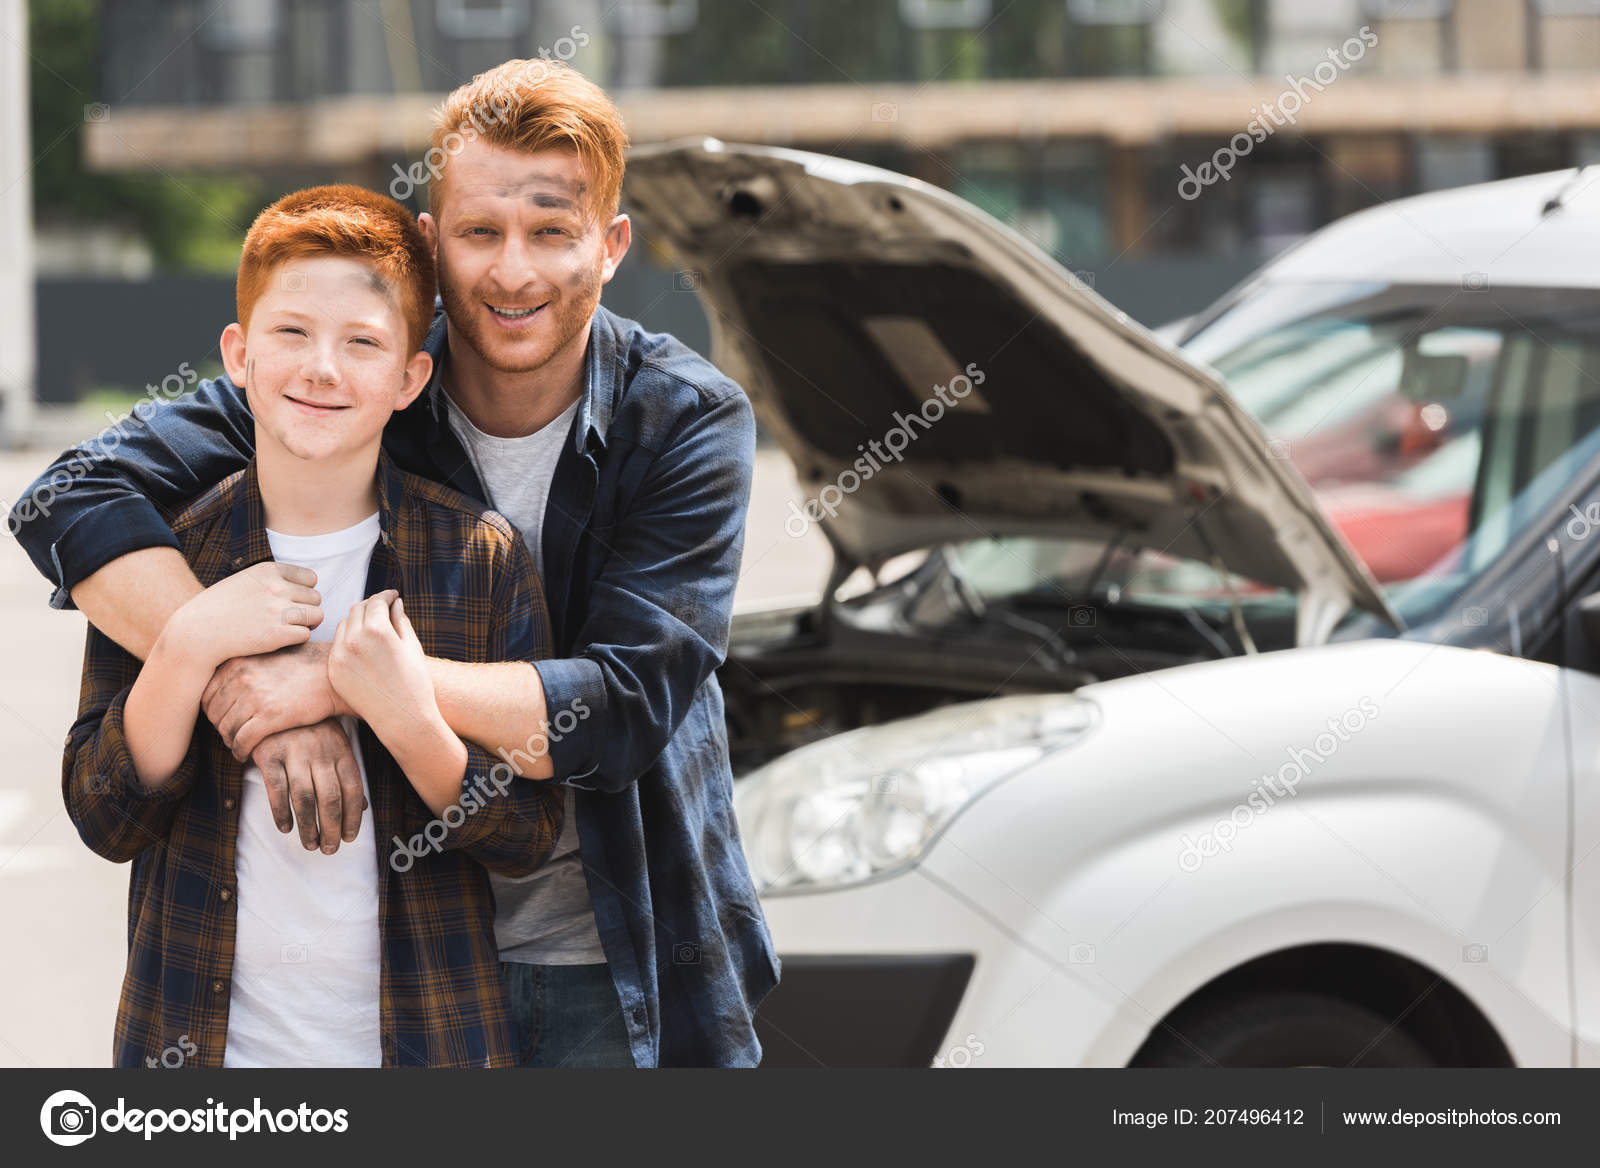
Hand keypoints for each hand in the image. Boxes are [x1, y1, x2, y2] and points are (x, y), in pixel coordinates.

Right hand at [166, 562, 321, 670]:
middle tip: (287, 619)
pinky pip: (306, 635)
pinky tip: (280, 640)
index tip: (290, 602)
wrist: (197, 632)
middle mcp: (276, 588)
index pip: (311, 579)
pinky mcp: (277, 634)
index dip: (304, 592)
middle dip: (306, 609)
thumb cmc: (220, 608)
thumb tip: (307, 584)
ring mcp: (278, 611)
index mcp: (269, 570)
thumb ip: (273, 579)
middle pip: (316, 598)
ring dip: (306, 624)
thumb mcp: (245, 581)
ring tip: (287, 629)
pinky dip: (297, 639)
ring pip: (317, 616)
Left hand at [203, 640, 346, 760]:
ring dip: (230, 742)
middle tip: (231, 736)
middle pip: (214, 713)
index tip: (223, 719)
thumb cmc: (304, 664)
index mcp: (237, 662)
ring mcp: (255, 696)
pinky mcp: (270, 716)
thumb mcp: (266, 655)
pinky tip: (246, 754)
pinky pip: (243, 740)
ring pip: (227, 729)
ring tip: (238, 746)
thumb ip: (242, 667)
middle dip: (221, 728)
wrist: (333, 674)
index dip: (212, 711)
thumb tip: (220, 685)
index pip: (206, 694)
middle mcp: (241, 677)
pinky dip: (240, 751)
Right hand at [249, 719, 365, 852]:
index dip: (353, 816)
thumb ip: (346, 773)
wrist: (275, 703)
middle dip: (332, 828)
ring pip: (304, 798)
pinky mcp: (269, 754)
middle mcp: (320, 751)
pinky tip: (286, 827)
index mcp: (341, 749)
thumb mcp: (335, 745)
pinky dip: (281, 812)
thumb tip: (362, 807)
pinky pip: (277, 789)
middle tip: (330, 849)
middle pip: (330, 798)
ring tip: (311, 844)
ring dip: (308, 827)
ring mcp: (294, 752)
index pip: (353, 788)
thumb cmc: (310, 730)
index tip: (350, 837)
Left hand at [328, 591, 438, 736]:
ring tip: (373, 628)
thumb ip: (400, 621)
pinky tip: (363, 646)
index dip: (386, 596)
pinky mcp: (334, 671)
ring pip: (344, 625)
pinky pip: (337, 646)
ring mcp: (340, 656)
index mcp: (376, 630)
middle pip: (357, 609)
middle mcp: (353, 640)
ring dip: (357, 621)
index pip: (376, 601)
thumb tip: (395, 603)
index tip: (393, 596)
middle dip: (371, 606)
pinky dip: (348, 640)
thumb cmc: (415, 682)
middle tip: (383, 609)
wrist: (402, 718)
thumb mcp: (412, 646)